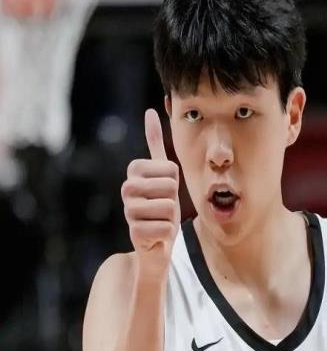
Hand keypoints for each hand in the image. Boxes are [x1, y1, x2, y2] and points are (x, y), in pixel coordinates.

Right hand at [121, 109, 179, 279]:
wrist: (155, 240)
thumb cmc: (161, 204)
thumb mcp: (163, 173)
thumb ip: (155, 143)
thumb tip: (150, 110)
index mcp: (134, 170)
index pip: (172, 169)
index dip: (175, 182)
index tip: (164, 190)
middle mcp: (127, 187)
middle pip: (171, 187)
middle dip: (173, 200)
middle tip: (163, 207)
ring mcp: (128, 210)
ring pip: (170, 208)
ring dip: (171, 218)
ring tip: (160, 220)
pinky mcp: (134, 232)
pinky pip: (166, 228)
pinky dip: (167, 233)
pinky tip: (156, 235)